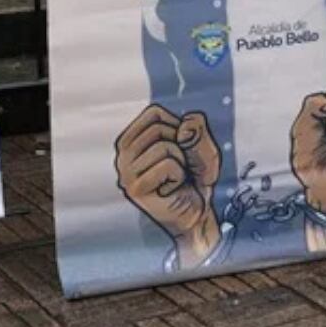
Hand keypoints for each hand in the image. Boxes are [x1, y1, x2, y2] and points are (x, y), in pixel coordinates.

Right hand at [114, 105, 221, 262]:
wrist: (197, 213)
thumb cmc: (195, 178)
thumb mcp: (203, 145)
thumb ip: (197, 127)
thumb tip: (184, 127)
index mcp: (131, 140)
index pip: (154, 113)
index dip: (176, 127)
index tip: (179, 149)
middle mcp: (122, 155)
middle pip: (158, 128)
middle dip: (179, 146)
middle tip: (178, 168)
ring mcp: (125, 173)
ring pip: (163, 146)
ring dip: (180, 163)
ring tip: (174, 179)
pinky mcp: (135, 189)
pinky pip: (167, 165)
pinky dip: (179, 176)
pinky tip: (172, 189)